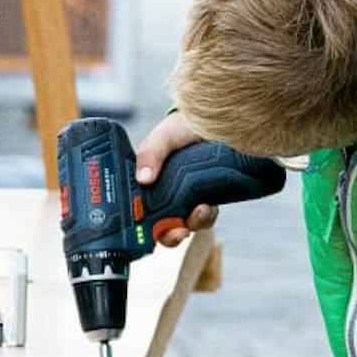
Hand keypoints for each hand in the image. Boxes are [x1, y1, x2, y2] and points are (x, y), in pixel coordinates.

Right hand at [135, 111, 222, 247]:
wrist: (217, 121)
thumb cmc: (182, 127)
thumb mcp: (164, 137)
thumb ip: (151, 153)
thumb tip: (143, 179)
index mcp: (148, 183)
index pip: (139, 212)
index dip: (141, 228)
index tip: (149, 231)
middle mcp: (165, 195)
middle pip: (162, 227)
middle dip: (170, 235)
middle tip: (180, 231)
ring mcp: (187, 198)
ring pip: (186, 224)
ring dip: (193, 223)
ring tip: (201, 209)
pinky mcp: (207, 198)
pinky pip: (206, 217)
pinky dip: (207, 216)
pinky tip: (210, 205)